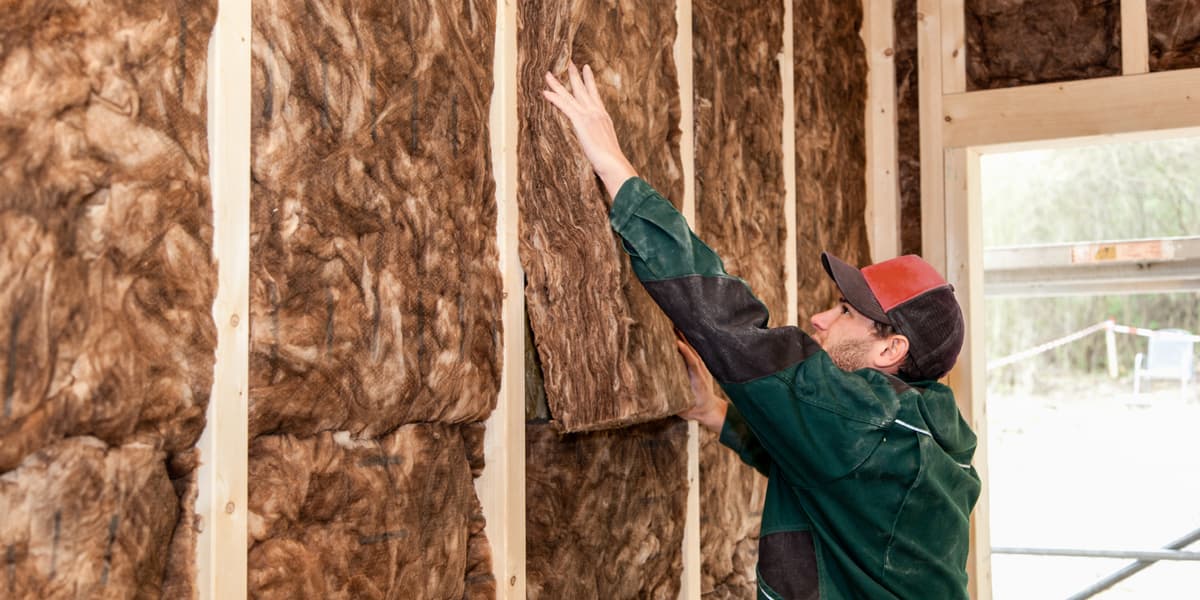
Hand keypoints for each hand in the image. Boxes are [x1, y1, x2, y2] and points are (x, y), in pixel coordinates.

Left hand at [542, 62, 637, 198]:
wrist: (614, 163)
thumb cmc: (612, 160)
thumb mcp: (608, 145)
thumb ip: (602, 139)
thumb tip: (600, 143)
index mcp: (604, 116)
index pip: (594, 95)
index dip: (589, 81)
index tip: (586, 69)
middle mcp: (596, 112)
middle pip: (583, 89)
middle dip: (575, 75)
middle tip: (570, 62)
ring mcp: (589, 115)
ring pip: (570, 95)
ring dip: (558, 84)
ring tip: (548, 74)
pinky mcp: (581, 121)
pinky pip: (565, 106)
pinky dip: (554, 98)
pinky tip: (545, 92)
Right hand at [674, 330, 726, 432]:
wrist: (709, 409)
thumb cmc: (694, 410)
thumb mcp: (684, 408)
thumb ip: (675, 403)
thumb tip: (657, 399)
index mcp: (698, 380)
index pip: (693, 363)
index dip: (686, 353)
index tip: (677, 343)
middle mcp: (701, 371)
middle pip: (692, 351)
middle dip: (682, 339)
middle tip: (671, 327)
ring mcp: (701, 368)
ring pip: (692, 350)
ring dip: (683, 338)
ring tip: (672, 326)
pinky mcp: (699, 367)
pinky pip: (692, 352)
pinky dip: (685, 343)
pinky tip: (678, 336)